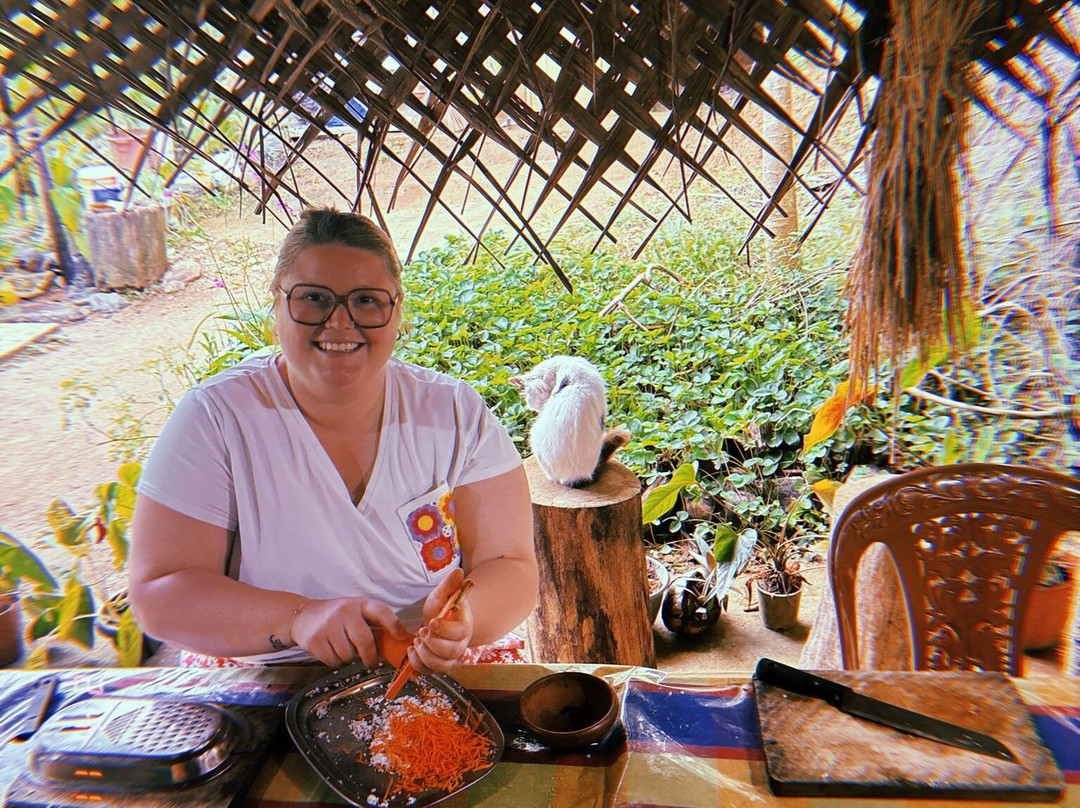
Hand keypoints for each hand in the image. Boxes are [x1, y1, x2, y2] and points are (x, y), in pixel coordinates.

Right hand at [291, 596, 410, 666]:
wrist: (303, 615)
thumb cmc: (337, 617)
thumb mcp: (355, 612)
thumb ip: (372, 624)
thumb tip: (396, 644)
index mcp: (360, 604)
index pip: (381, 611)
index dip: (394, 624)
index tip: (401, 636)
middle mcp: (344, 612)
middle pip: (365, 641)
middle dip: (370, 657)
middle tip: (372, 663)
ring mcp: (329, 625)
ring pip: (348, 654)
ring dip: (349, 658)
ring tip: (343, 648)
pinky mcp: (316, 639)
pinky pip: (334, 661)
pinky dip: (335, 661)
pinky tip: (331, 650)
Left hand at [409, 569, 473, 673]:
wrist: (438, 622)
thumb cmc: (442, 608)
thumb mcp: (442, 594)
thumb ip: (449, 584)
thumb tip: (459, 571)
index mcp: (465, 626)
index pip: (461, 632)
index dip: (445, 629)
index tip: (431, 621)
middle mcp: (460, 645)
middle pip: (452, 652)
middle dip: (433, 643)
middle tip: (422, 631)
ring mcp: (449, 658)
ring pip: (441, 665)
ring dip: (425, 655)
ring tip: (416, 641)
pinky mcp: (437, 666)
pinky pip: (429, 672)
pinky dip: (417, 664)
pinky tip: (411, 651)